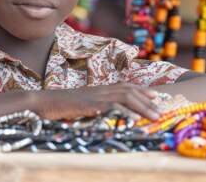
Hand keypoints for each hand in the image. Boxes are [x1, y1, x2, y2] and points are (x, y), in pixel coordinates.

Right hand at [35, 83, 160, 120]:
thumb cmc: (59, 106)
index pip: (125, 86)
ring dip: (143, 107)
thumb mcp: (81, 105)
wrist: (42, 102)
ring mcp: (95, 96)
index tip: (157, 96)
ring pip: (125, 97)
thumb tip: (105, 114)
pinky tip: (134, 119)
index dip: (142, 90)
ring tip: (155, 117)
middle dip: (148, 100)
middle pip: (129, 91)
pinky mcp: (90, 105)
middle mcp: (100, 90)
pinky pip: (111, 107)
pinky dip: (125, 112)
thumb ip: (94, 107)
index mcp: (99, 89)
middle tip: (162, 109)